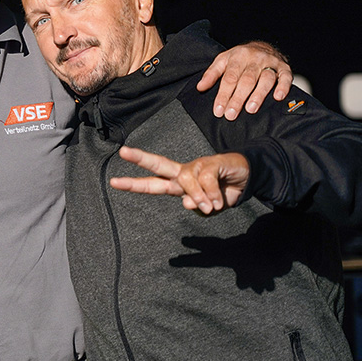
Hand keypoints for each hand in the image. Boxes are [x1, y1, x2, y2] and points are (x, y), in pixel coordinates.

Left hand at [110, 146, 248, 214]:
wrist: (249, 179)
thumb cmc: (224, 193)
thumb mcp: (209, 209)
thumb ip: (197, 208)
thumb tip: (186, 202)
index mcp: (177, 184)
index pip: (152, 183)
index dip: (133, 184)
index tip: (112, 182)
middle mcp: (183, 173)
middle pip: (158, 164)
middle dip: (140, 158)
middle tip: (122, 152)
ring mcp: (196, 166)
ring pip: (185, 180)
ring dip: (198, 197)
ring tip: (212, 205)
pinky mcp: (211, 162)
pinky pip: (205, 181)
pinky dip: (212, 194)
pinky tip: (219, 199)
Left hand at [196, 41, 292, 120]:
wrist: (263, 45)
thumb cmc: (240, 57)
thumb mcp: (222, 61)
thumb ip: (211, 74)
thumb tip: (200, 87)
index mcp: (238, 57)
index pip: (229, 78)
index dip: (223, 95)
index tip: (218, 111)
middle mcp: (255, 59)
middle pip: (246, 80)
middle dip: (238, 99)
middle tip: (231, 114)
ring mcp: (270, 63)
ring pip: (265, 79)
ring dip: (258, 95)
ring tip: (251, 109)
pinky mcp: (284, 67)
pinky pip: (285, 77)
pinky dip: (283, 87)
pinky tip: (278, 97)